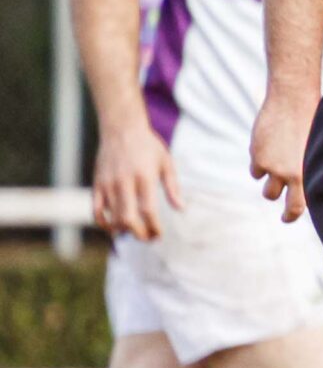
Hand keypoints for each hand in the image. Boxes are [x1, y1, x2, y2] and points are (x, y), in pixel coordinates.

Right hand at [91, 120, 182, 240]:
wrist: (121, 128)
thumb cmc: (148, 146)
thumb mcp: (166, 163)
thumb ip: (173, 187)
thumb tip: (181, 209)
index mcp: (144, 177)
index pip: (148, 211)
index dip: (153, 227)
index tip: (159, 235)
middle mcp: (124, 182)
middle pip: (128, 219)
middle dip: (139, 234)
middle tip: (148, 239)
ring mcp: (108, 184)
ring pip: (112, 217)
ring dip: (124, 231)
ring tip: (135, 233)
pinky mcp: (96, 184)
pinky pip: (96, 210)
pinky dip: (104, 223)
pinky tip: (114, 228)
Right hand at [250, 92, 314, 222]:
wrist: (293, 101)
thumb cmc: (313, 123)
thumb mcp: (318, 151)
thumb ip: (310, 170)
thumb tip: (307, 187)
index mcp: (306, 174)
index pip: (297, 206)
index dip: (291, 215)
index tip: (287, 218)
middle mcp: (287, 174)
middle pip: (274, 197)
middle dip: (278, 207)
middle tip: (283, 215)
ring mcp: (270, 165)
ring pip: (265, 186)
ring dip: (270, 184)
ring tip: (280, 173)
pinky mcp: (257, 154)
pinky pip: (256, 169)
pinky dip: (261, 165)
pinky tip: (270, 154)